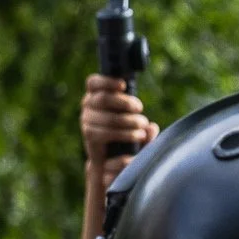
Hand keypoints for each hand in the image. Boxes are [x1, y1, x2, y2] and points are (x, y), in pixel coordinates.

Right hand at [81, 75, 158, 189]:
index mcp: (95, 93)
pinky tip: (136, 136)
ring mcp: (85, 120)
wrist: (108, 156)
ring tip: (142, 126)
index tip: (123, 85)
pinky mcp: (89, 135)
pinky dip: (124, 134)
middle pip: (103, 98)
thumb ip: (142, 121)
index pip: (93, 82)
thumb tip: (152, 127)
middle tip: (140, 108)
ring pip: (108, 117)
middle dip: (124, 102)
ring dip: (128, 121)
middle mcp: (87, 104)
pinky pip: (105, 133)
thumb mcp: (133, 119)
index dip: (107, 82)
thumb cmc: (123, 130)